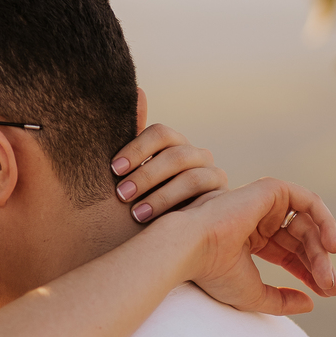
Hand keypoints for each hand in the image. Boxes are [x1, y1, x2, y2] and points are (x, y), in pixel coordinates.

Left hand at [110, 121, 226, 222]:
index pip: (160, 134)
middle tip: (121, 194)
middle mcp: (196, 155)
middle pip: (175, 156)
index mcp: (174, 144)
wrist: (175, 232)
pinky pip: (208, 201)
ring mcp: (213, 174)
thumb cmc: (146, 199)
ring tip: (137, 214)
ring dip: (162, 197)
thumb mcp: (136, 179)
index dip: (137, 149)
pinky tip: (166, 224)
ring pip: (192, 178)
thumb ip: (132, 154)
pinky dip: (184, 211)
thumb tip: (134, 104)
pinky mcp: (222, 198)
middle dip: (146, 176)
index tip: (114, 169)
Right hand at [181, 178, 335, 315]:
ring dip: (321, 251)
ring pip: (307, 226)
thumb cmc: (213, 272)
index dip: (309, 272)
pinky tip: (330, 247)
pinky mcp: (271, 190)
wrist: (191, 248)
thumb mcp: (254, 295)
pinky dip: (325, 221)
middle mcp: (258, 218)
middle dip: (319, 264)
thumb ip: (281, 300)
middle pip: (301, 240)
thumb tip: (310, 303)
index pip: (290, 253)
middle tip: (331, 288)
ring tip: (326, 275)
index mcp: (250, 238)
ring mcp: (265, 203)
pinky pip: (309, 203)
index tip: (325, 293)